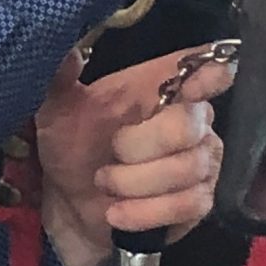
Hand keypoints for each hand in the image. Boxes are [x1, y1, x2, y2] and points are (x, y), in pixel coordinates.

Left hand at [32, 44, 232, 265]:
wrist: (70, 204)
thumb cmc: (72, 147)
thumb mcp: (56, 111)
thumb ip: (59, 79)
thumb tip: (68, 53)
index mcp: (159, 86)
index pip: (203, 67)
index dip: (208, 73)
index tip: (193, 87)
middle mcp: (192, 118)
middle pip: (188, 125)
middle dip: (141, 145)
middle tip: (111, 154)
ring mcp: (201, 160)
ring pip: (187, 168)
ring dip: (134, 182)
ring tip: (105, 184)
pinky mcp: (200, 201)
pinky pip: (189, 204)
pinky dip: (147, 211)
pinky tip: (118, 213)